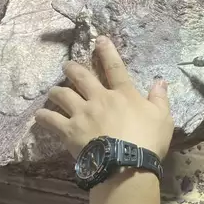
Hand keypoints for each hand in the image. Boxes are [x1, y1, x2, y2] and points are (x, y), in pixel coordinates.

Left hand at [35, 36, 173, 158]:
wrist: (126, 164)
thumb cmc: (148, 141)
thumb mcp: (163, 118)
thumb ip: (160, 99)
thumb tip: (160, 81)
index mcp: (124, 94)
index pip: (115, 68)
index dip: (107, 51)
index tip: (99, 39)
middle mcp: (100, 98)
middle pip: (81, 76)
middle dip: (72, 68)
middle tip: (67, 66)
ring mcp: (82, 113)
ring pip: (62, 94)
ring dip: (56, 91)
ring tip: (52, 92)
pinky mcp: (69, 130)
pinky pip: (51, 120)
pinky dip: (44, 117)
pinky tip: (39, 116)